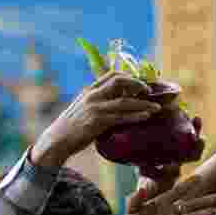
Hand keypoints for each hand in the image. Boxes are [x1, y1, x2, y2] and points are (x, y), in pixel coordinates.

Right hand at [31, 71, 161, 169]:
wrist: (58, 140)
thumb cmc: (73, 127)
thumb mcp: (84, 108)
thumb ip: (99, 102)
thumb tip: (118, 103)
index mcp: (90, 90)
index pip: (112, 74)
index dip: (130, 77)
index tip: (141, 84)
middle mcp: (92, 95)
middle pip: (120, 81)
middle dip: (138, 84)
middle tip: (149, 92)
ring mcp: (95, 108)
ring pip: (125, 101)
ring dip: (144, 103)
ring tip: (157, 107)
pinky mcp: (98, 122)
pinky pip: (121, 117)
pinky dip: (136, 116)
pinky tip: (146, 116)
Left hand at [126, 170, 215, 214]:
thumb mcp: (131, 208)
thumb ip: (135, 198)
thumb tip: (143, 189)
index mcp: (164, 202)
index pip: (178, 191)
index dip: (188, 184)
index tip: (199, 178)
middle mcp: (173, 212)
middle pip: (191, 204)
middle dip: (204, 201)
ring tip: (212, 214)